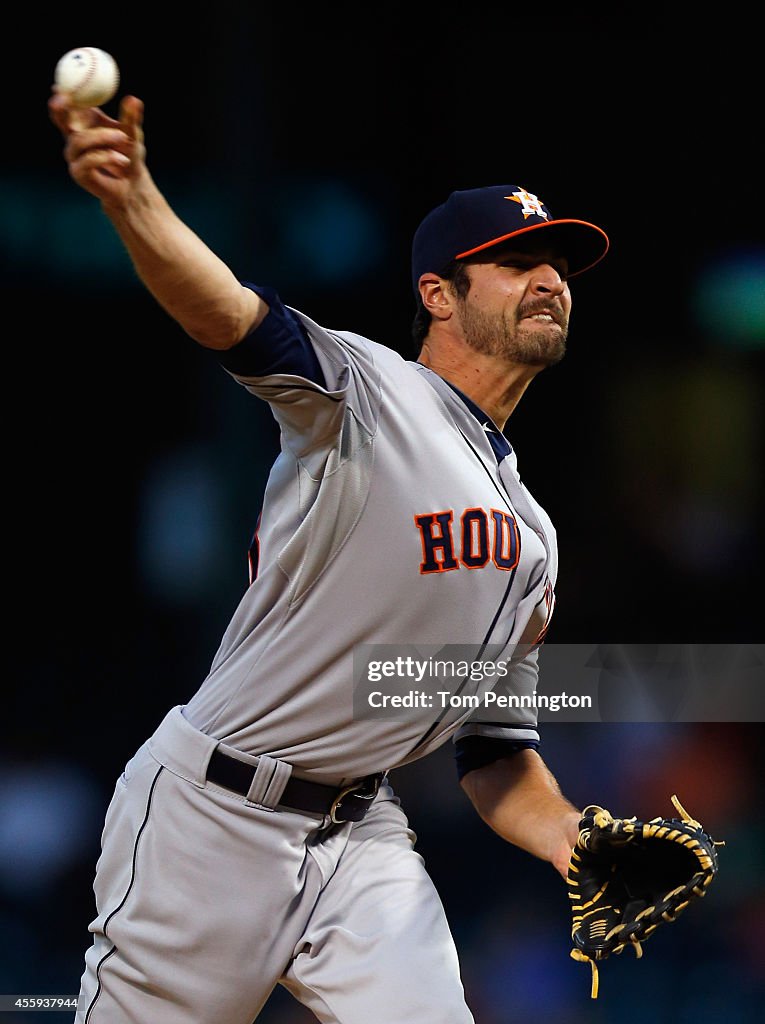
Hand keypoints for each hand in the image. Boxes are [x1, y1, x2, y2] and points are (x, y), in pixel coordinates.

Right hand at [48, 90, 146, 210]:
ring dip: (101, 136)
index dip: (61, 96)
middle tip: (66, 100)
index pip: (68, 107)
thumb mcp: (132, 133)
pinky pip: (88, 160)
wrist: (133, 184)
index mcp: (84, 124)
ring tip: (122, 137)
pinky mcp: (79, 173)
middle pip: (60, 121)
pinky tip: (122, 159)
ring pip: (78, 140)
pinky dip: (106, 157)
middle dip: (60, 109)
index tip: (59, 87)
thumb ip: (131, 117)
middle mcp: (75, 138)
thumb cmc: (130, 155)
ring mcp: (75, 156)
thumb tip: (134, 99)